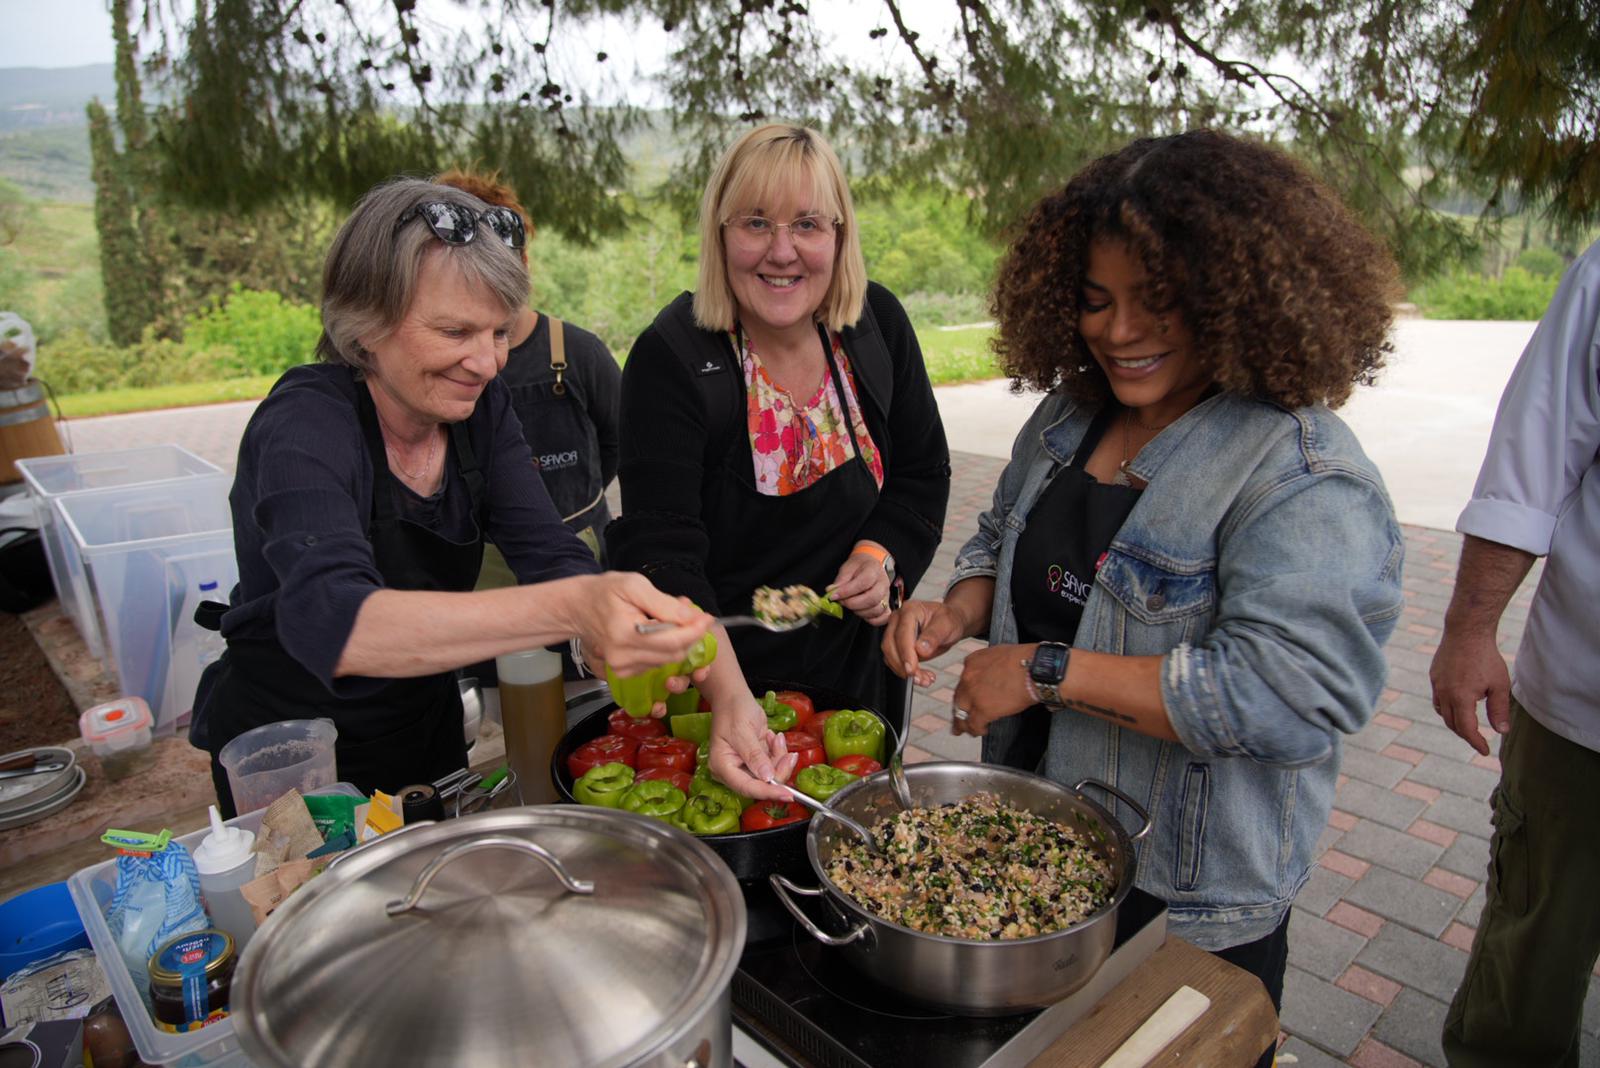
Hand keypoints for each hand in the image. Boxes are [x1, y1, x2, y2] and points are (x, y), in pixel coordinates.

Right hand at [570, 573, 711, 678]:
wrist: (579, 608)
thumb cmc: (605, 592)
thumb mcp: (634, 585)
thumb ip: (664, 603)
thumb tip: (692, 617)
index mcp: (624, 635)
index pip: (672, 642)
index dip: (695, 631)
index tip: (707, 617)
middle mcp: (623, 658)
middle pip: (675, 654)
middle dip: (689, 634)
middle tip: (690, 612)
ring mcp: (623, 669)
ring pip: (669, 660)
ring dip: (678, 640)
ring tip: (669, 616)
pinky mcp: (625, 673)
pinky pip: (658, 663)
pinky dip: (666, 647)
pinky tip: (659, 630)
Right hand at [708, 692, 797, 801]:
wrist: (734, 697)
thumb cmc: (733, 710)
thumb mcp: (743, 731)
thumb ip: (755, 756)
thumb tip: (767, 777)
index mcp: (723, 766)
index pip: (747, 787)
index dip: (768, 792)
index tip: (787, 794)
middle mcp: (732, 770)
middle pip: (761, 783)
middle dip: (779, 770)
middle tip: (790, 755)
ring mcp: (745, 765)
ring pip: (771, 774)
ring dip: (779, 757)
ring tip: (776, 738)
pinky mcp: (755, 759)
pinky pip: (773, 763)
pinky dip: (778, 752)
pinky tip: (772, 737)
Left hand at [829, 549, 892, 626]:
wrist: (869, 566)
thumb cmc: (858, 567)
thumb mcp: (847, 568)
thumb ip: (840, 581)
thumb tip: (831, 591)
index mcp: (874, 570)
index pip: (863, 583)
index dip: (847, 591)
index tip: (834, 596)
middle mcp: (883, 583)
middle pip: (872, 599)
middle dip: (853, 604)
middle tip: (841, 602)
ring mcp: (887, 596)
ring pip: (877, 610)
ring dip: (860, 612)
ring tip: (850, 606)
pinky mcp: (887, 606)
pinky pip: (883, 617)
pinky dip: (871, 619)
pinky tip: (861, 613)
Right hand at [882, 599, 967, 685]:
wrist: (949, 624)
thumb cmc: (948, 620)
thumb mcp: (947, 625)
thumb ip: (934, 636)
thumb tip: (920, 650)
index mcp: (910, 610)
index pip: (902, 633)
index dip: (905, 653)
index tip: (912, 669)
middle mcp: (898, 619)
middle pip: (890, 645)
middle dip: (903, 666)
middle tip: (919, 679)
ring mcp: (894, 632)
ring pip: (890, 655)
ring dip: (903, 671)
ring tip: (924, 680)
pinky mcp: (896, 645)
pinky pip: (894, 661)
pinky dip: (905, 672)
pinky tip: (921, 676)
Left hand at [950, 643, 1037, 736]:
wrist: (1033, 668)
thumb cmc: (1025, 660)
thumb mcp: (999, 654)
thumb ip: (990, 665)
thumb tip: (996, 675)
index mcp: (972, 662)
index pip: (964, 681)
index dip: (965, 692)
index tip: (967, 699)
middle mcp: (967, 678)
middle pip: (959, 698)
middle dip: (959, 709)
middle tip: (959, 719)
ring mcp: (973, 694)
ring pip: (961, 713)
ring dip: (963, 724)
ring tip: (965, 731)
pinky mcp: (982, 710)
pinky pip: (974, 724)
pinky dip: (977, 730)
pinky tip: (982, 732)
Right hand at [1429, 627, 1511, 755]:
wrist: (1466, 631)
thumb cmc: (1486, 657)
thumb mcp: (1499, 685)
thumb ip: (1499, 710)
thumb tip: (1501, 731)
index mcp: (1461, 698)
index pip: (1467, 729)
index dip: (1476, 742)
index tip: (1485, 751)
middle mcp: (1445, 694)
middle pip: (1452, 723)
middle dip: (1466, 734)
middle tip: (1479, 740)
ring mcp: (1437, 685)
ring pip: (1442, 712)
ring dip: (1454, 722)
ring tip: (1467, 724)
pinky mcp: (1434, 676)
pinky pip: (1438, 699)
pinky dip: (1447, 707)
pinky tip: (1458, 704)